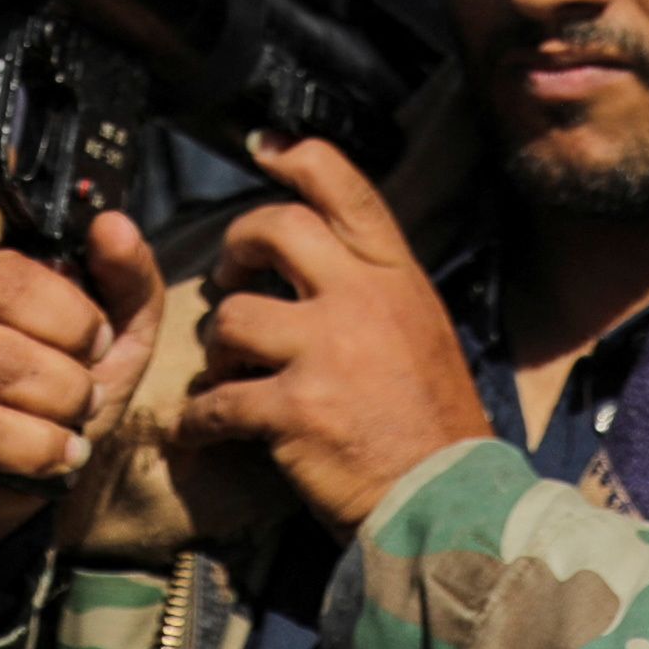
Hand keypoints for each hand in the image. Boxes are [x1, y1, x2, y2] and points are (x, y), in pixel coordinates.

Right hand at [0, 188, 169, 558]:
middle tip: (93, 353)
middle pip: (10, 286)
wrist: (16, 477)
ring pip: (5, 364)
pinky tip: (58, 449)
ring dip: (66, 398)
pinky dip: (42, 447)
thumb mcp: (116, 328)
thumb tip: (113, 226)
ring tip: (76, 408)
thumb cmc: (67, 381)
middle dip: (74, 332)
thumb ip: (127, 276)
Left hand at [177, 138, 492, 531]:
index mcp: (394, 276)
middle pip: (272, 228)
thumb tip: (323, 256)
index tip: (266, 147)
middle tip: (230, 277)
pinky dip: (200, 420)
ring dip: (215, 346)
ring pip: (232, 317)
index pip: (343, 185)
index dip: (296, 155)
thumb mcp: (421, 327)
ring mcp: (325, 351)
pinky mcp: (294, 409)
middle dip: (236, 249)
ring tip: (225, 370)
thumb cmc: (432, 422)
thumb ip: (373, 287)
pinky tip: (202, 430)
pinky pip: (218, 400)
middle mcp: (360, 298)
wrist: (448, 501)